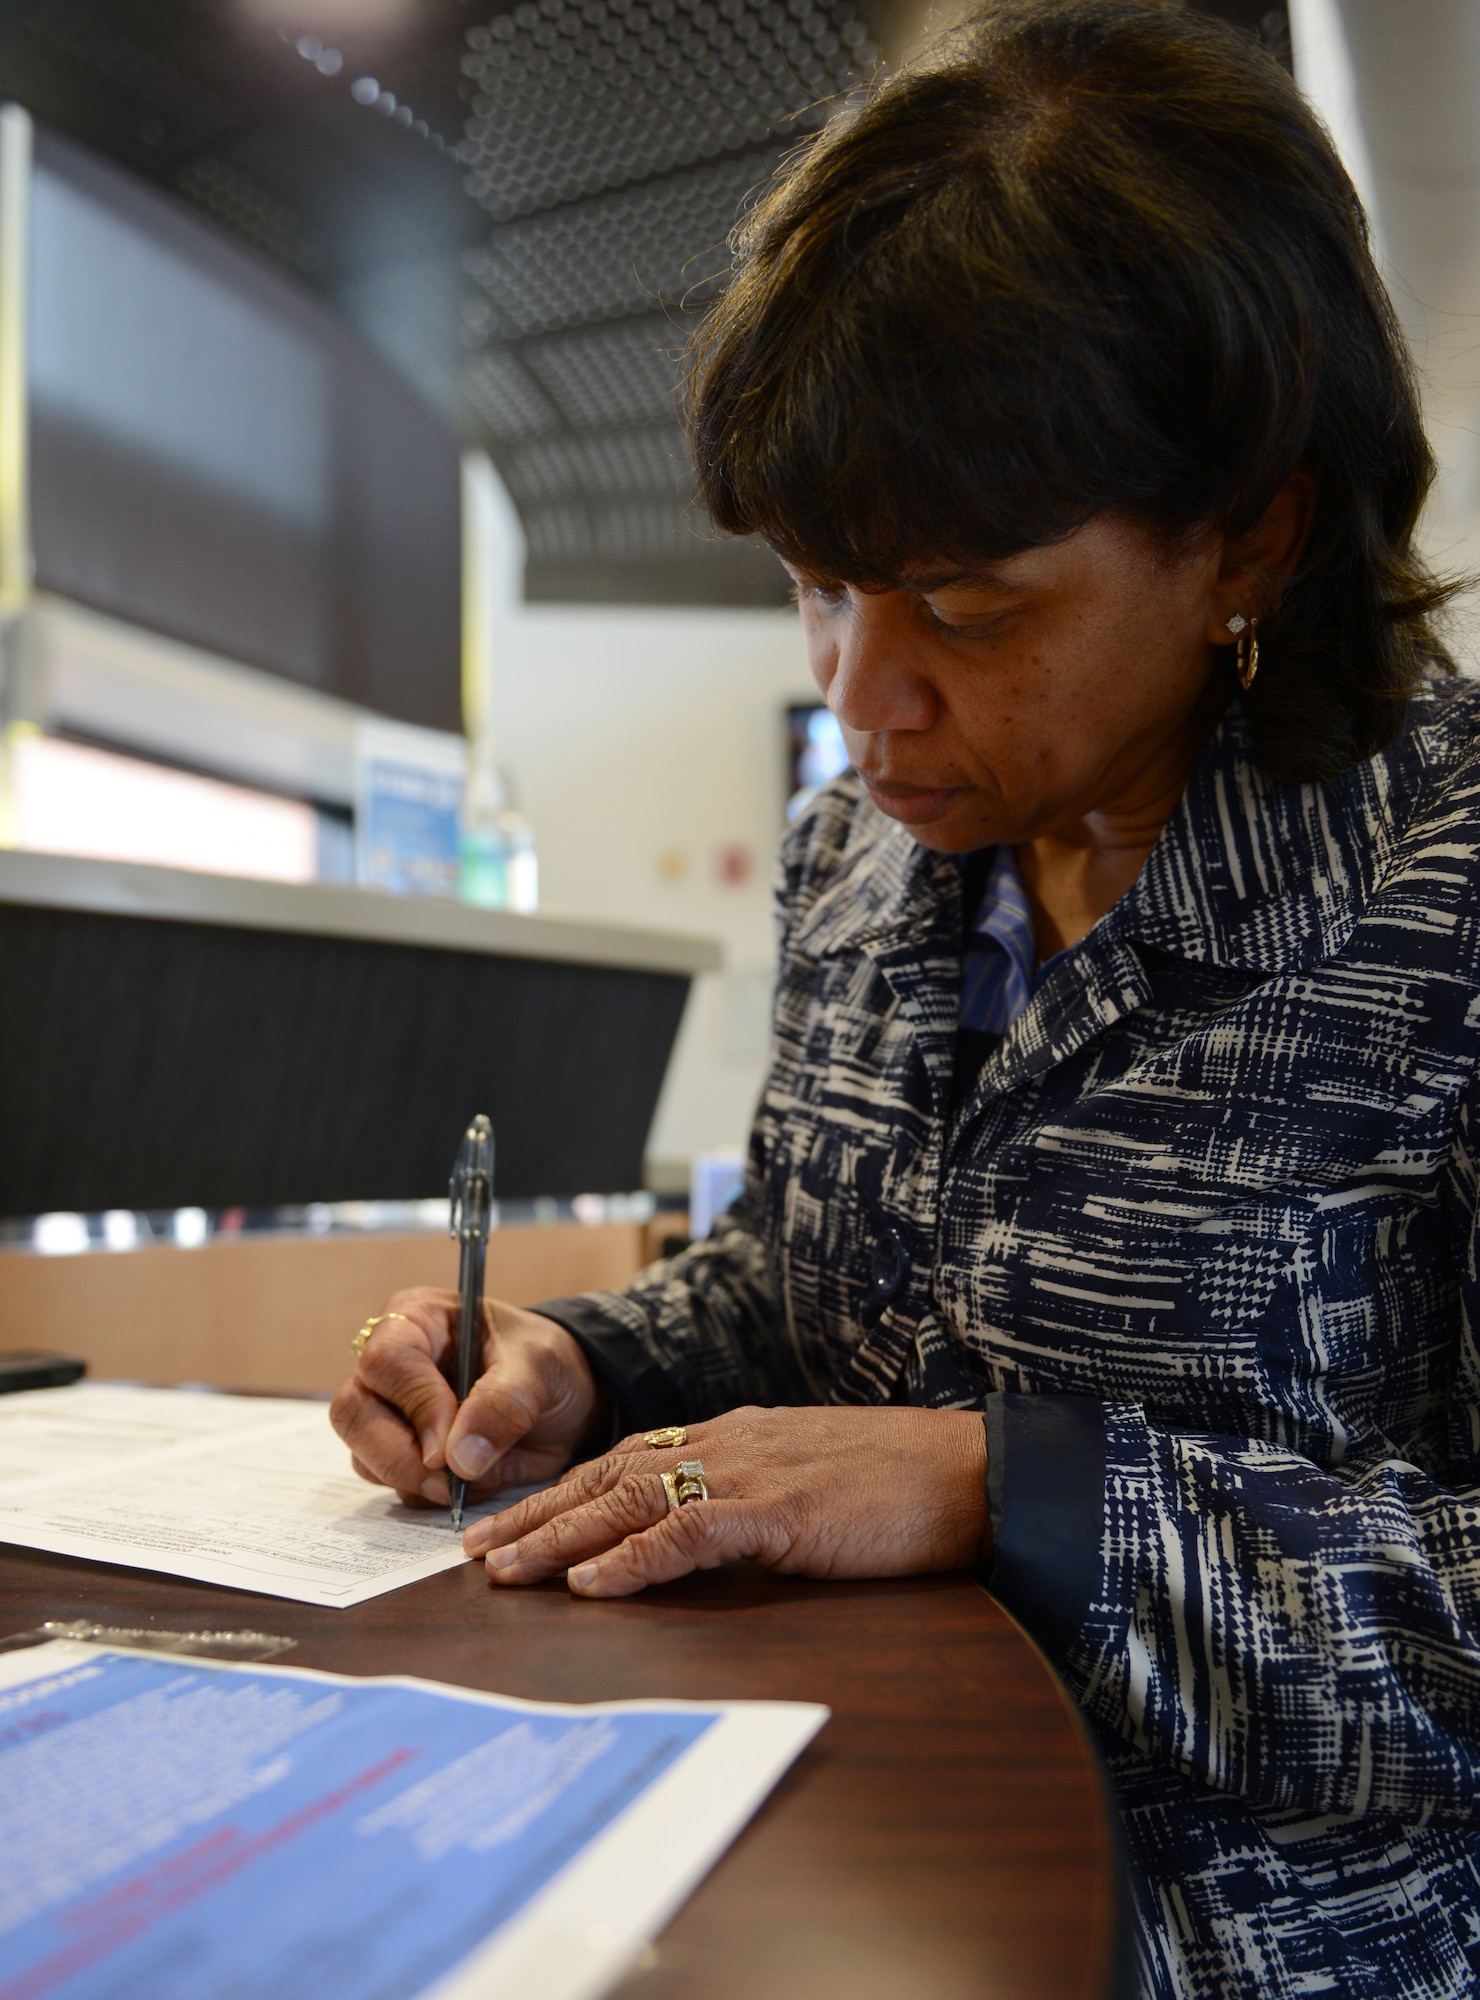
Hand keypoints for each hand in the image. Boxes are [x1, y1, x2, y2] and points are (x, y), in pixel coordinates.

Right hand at [329, 1289, 609, 1505]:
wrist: (565, 1398)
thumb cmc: (546, 1363)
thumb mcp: (540, 1368)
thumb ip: (504, 1403)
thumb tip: (458, 1459)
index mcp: (417, 1320)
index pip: (387, 1360)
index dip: (415, 1405)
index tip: (447, 1447)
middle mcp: (389, 1365)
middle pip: (353, 1412)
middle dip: (397, 1456)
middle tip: (448, 1483)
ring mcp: (387, 1413)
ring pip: (365, 1457)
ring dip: (414, 1482)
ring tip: (472, 1477)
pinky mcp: (398, 1454)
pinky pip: (393, 1486)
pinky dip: (428, 1496)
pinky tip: (469, 1483)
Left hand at [463, 1405, 988, 1595]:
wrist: (976, 1473)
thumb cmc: (904, 1485)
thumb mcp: (811, 1487)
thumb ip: (753, 1502)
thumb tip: (703, 1538)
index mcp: (736, 1436)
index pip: (628, 1460)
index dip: (565, 1492)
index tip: (513, 1523)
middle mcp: (730, 1443)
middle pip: (609, 1474)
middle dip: (536, 1513)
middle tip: (474, 1550)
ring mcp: (752, 1472)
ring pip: (630, 1498)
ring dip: (560, 1537)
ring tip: (505, 1570)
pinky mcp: (779, 1510)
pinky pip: (686, 1533)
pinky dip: (631, 1558)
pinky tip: (588, 1584)